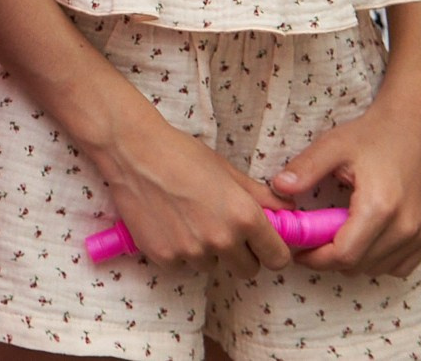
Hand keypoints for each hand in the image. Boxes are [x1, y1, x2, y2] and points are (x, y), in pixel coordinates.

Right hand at [89, 101, 292, 277]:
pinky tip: (168, 226)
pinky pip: (183, 267)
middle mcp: (222, 239)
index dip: (272, 252)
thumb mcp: (226, 170)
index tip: (263, 245)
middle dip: (240, 254)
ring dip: (206, 252)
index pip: (278, 259)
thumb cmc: (181, 154)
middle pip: (247, 270)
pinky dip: (179, 253)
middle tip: (221, 230)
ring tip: (187, 221)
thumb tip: (288, 210)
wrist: (132, 151)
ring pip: (212, 267)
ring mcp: (192, 251)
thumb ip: (260, 196)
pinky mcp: (164, 257)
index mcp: (244, 217)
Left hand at [269, 78, 420, 276]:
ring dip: (355, 261)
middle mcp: (406, 226)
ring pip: (380, 268)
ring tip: (337, 236)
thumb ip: (305, 168)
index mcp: (380, 206)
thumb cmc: (375, 133)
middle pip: (360, 265)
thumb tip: (278, 188)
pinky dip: (380, 260)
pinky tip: (365, 238)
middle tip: (313, 241)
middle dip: (330, 259)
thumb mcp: (334, 145)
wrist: (418, 122)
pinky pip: (403, 265)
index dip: (316, 259)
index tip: (298, 251)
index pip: (344, 255)